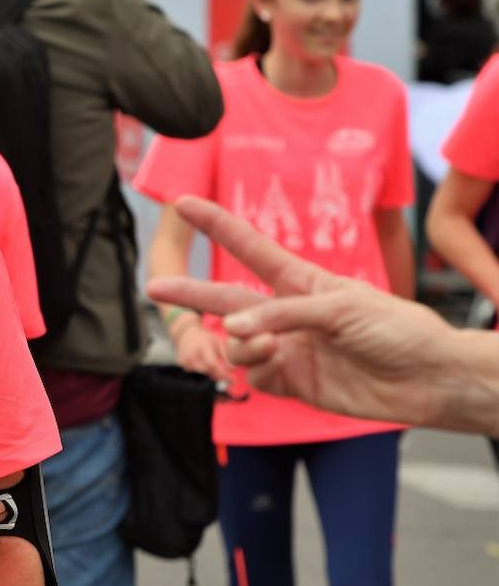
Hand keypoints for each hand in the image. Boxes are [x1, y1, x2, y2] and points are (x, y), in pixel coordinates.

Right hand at [147, 197, 454, 427]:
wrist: (431, 380)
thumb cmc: (399, 329)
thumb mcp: (344, 306)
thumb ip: (284, 314)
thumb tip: (233, 330)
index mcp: (303, 281)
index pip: (250, 248)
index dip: (216, 225)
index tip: (183, 203)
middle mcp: (289, 313)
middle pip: (227, 300)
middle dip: (191, 294)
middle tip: (154, 288)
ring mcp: (289, 348)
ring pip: (237, 343)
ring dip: (240, 344)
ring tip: (262, 348)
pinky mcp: (293, 383)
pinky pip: (254, 375)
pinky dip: (254, 372)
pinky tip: (274, 368)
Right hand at [170, 313, 232, 382]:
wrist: (186, 333)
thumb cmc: (205, 338)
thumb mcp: (217, 341)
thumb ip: (225, 354)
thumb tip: (233, 369)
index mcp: (203, 346)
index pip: (212, 364)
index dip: (223, 374)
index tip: (232, 381)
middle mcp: (192, 354)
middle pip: (206, 372)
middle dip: (218, 377)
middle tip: (228, 379)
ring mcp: (184, 359)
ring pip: (200, 374)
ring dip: (210, 375)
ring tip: (215, 369)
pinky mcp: (181, 364)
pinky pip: (194, 373)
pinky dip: (201, 372)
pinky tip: (204, 366)